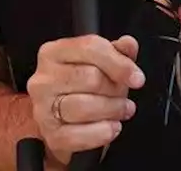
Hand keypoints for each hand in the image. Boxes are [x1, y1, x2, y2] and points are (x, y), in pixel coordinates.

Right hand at [26, 34, 144, 166]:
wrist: (59, 122)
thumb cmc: (79, 89)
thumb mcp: (97, 64)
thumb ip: (115, 52)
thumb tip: (128, 44)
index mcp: (53, 53)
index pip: (90, 47)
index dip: (119, 63)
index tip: (137, 77)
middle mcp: (44, 78)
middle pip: (91, 78)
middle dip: (116, 89)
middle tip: (124, 96)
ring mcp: (43, 108)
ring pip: (86, 107)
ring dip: (113, 110)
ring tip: (122, 110)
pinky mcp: (50, 135)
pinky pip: (80, 135)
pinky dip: (102, 132)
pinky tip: (111, 127)